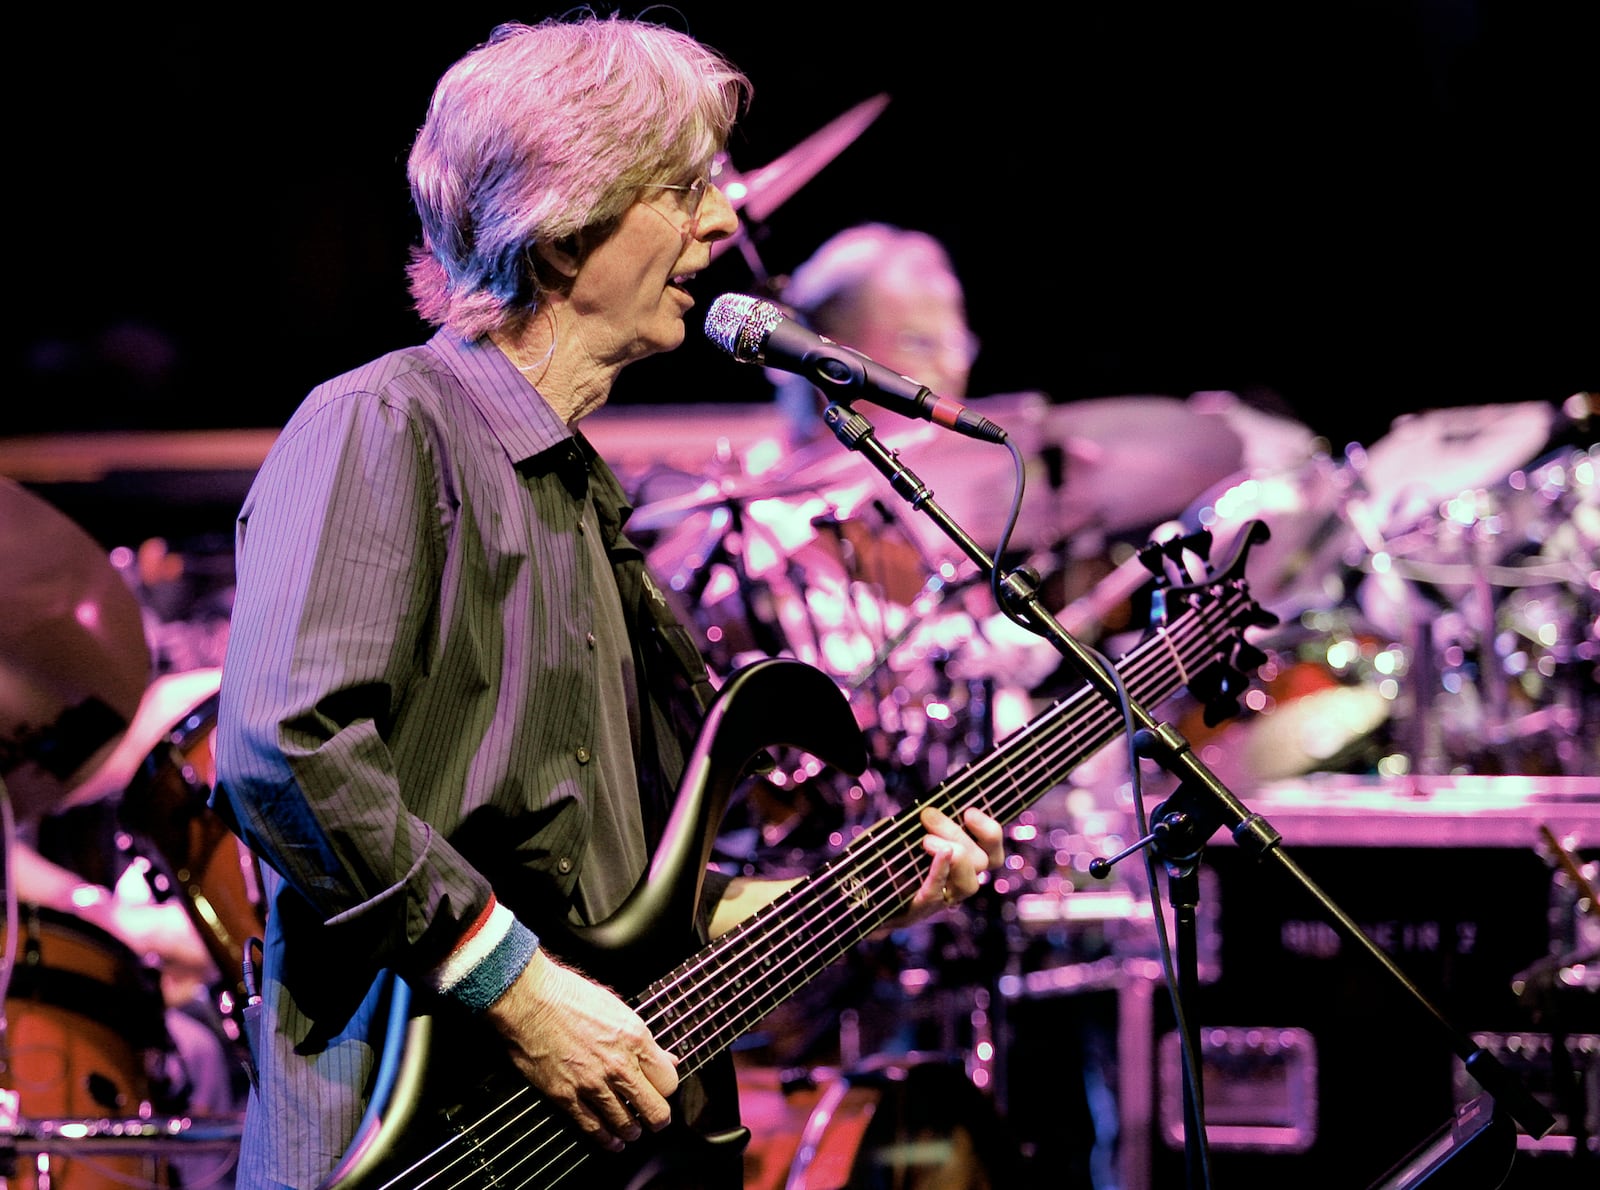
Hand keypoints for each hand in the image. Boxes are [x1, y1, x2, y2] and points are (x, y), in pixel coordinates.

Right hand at [483, 949, 678, 1152]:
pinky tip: (610, 1141)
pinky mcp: (566, 1096)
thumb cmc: (570, 996)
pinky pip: (592, 1127)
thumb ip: (644, 1039)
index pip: (669, 1081)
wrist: (530, 999)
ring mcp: (592, 1084)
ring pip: (625, 1124)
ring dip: (632, 1132)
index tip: (662, 1090)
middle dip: (658, 1119)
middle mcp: (618, 1065)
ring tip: (633, 1132)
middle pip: (654, 1109)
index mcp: (635, 1039)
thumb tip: (666, 1057)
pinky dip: (605, 1139)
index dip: (667, 1089)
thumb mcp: (618, 1008)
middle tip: (655, 1120)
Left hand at [889, 804, 1005, 930]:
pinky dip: (940, 871)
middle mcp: (957, 885)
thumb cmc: (884, 859)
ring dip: (956, 856)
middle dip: (957, 833)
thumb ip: (922, 823)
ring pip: (970, 884)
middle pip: (982, 863)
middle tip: (928, 816)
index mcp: (960, 865)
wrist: (855, 896)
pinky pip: (936, 892)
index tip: (968, 811)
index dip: (989, 832)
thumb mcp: (904, 834)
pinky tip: (938, 853)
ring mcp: (940, 901)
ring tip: (926, 841)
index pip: (993, 855)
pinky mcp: (917, 910)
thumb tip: (930, 810)